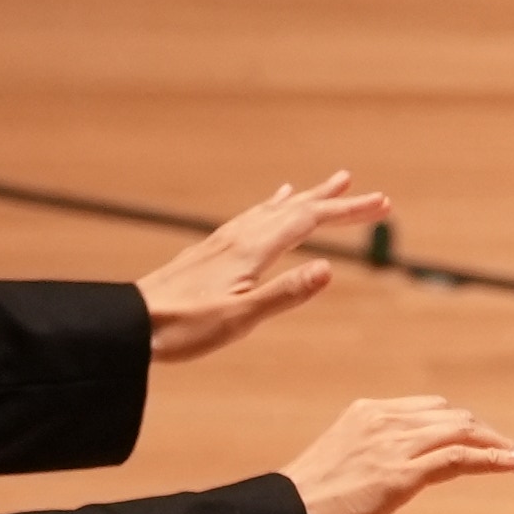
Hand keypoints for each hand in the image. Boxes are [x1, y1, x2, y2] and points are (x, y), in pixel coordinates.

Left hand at [137, 172, 385, 364]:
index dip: (347, 212)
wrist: (131, 325)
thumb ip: (285, 293)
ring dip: (306, 197)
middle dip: (334, 201)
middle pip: (296, 209)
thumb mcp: (241, 317)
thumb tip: (329, 267)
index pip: (309, 221)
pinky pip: (253, 217)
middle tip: (369, 191)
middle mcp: (240, 237)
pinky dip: (273, 206)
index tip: (382, 203)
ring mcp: (224, 241)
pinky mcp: (212, 250)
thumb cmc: (184, 327)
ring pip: (275, 209)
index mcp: (253, 250)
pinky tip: (269, 206)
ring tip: (328, 185)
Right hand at [277, 395, 513, 513]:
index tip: (484, 440)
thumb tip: (378, 485)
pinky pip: (461, 458)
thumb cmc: (298, 508)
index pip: (429, 410)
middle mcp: (383, 420)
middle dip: (487, 432)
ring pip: (463, 432)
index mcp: (365, 413)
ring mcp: (394, 445)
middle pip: (452, 416)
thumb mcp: (335, 472)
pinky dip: (496, 459)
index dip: (462, 424)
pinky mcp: (402, 474)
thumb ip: (363, 464)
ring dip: (501, 444)